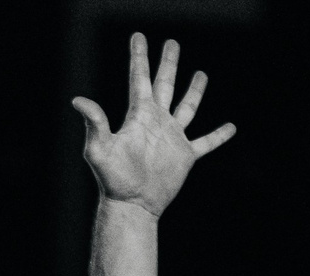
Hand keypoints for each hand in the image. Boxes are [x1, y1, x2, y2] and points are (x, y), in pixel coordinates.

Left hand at [71, 35, 234, 218]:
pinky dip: (218, 135)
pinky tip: (231, 127)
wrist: (133, 205)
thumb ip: (95, 123)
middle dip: (168, 63)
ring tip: (201, 73)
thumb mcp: (100, 149)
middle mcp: (156, 122)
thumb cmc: (113, 179)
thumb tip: (78, 100)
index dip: (139, 57)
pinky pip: (206, 142)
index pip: (139, 78)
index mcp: (139, 115)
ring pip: (187, 107)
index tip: (138, 36)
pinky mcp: (185, 156)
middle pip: (165, 84)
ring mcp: (172, 137)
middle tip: (172, 42)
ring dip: (194, 91)